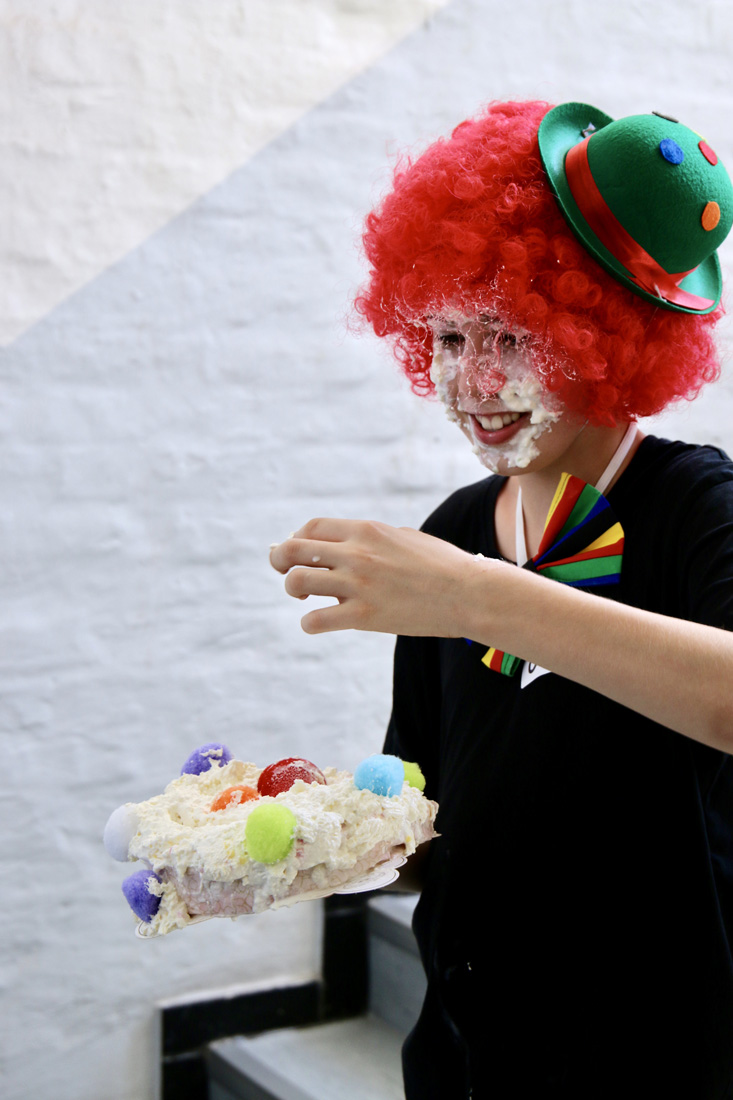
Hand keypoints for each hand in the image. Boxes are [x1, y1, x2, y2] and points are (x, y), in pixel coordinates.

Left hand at [269, 517, 491, 635]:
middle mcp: (356, 553)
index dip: (296, 539)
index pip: (310, 527)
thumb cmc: (442, 565)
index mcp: (366, 530)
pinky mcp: (364, 617)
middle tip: (287, 573)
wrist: (470, 593)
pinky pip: (315, 620)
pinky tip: (320, 623)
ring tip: (306, 598)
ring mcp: (358, 585)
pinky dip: (310, 623)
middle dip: (280, 561)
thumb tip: (345, 546)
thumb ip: (370, 539)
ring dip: (294, 590)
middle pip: (292, 550)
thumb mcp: (403, 537)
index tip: (299, 553)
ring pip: (296, 582)